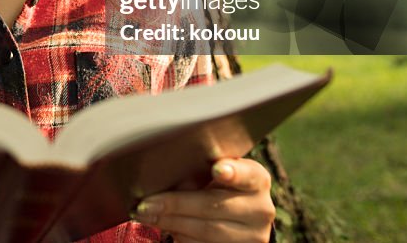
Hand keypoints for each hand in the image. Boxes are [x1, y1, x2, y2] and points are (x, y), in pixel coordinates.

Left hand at [131, 158, 274, 242]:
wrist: (239, 216)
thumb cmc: (219, 185)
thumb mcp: (215, 172)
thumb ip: (198, 171)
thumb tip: (160, 175)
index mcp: (257, 179)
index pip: (246, 175)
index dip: (232, 172)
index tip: (217, 169)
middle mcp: (260, 209)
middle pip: (214, 206)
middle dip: (175, 204)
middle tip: (146, 203)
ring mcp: (252, 236)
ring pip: (207, 232)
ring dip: (171, 223)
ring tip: (146, 214)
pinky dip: (180, 237)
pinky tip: (164, 227)